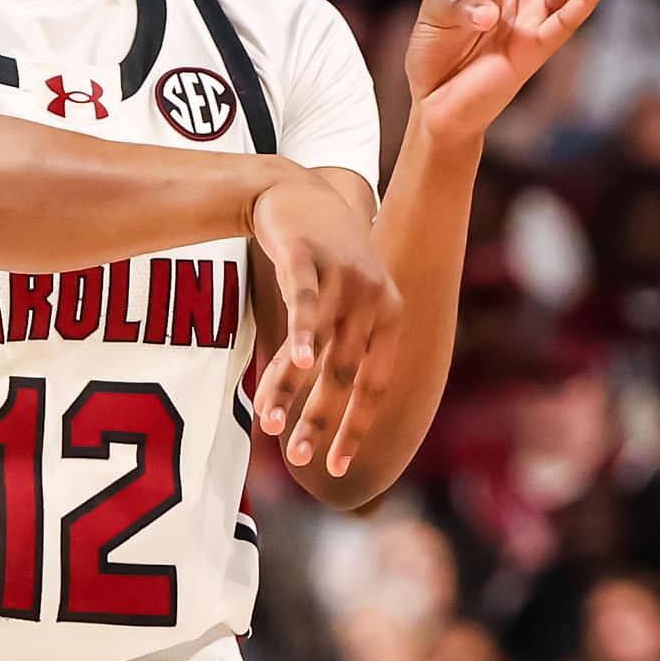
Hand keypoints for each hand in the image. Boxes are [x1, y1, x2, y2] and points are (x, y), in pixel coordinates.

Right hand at [248, 170, 401, 478]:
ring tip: (270, 423)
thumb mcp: (344, 304)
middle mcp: (374, 299)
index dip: (355, 430)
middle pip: (345, 375)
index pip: (375, 387)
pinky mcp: (306, 255)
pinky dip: (302, 334)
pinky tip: (295, 362)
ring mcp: (343, 275)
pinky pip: (306, 301)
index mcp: (389, 317)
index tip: (336, 469)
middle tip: (297, 458)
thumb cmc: (320, 260)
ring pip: (318, 347)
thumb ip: (341, 351)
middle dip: (319, 420)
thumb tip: (325, 414)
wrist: (297, 191)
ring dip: (292, 389)